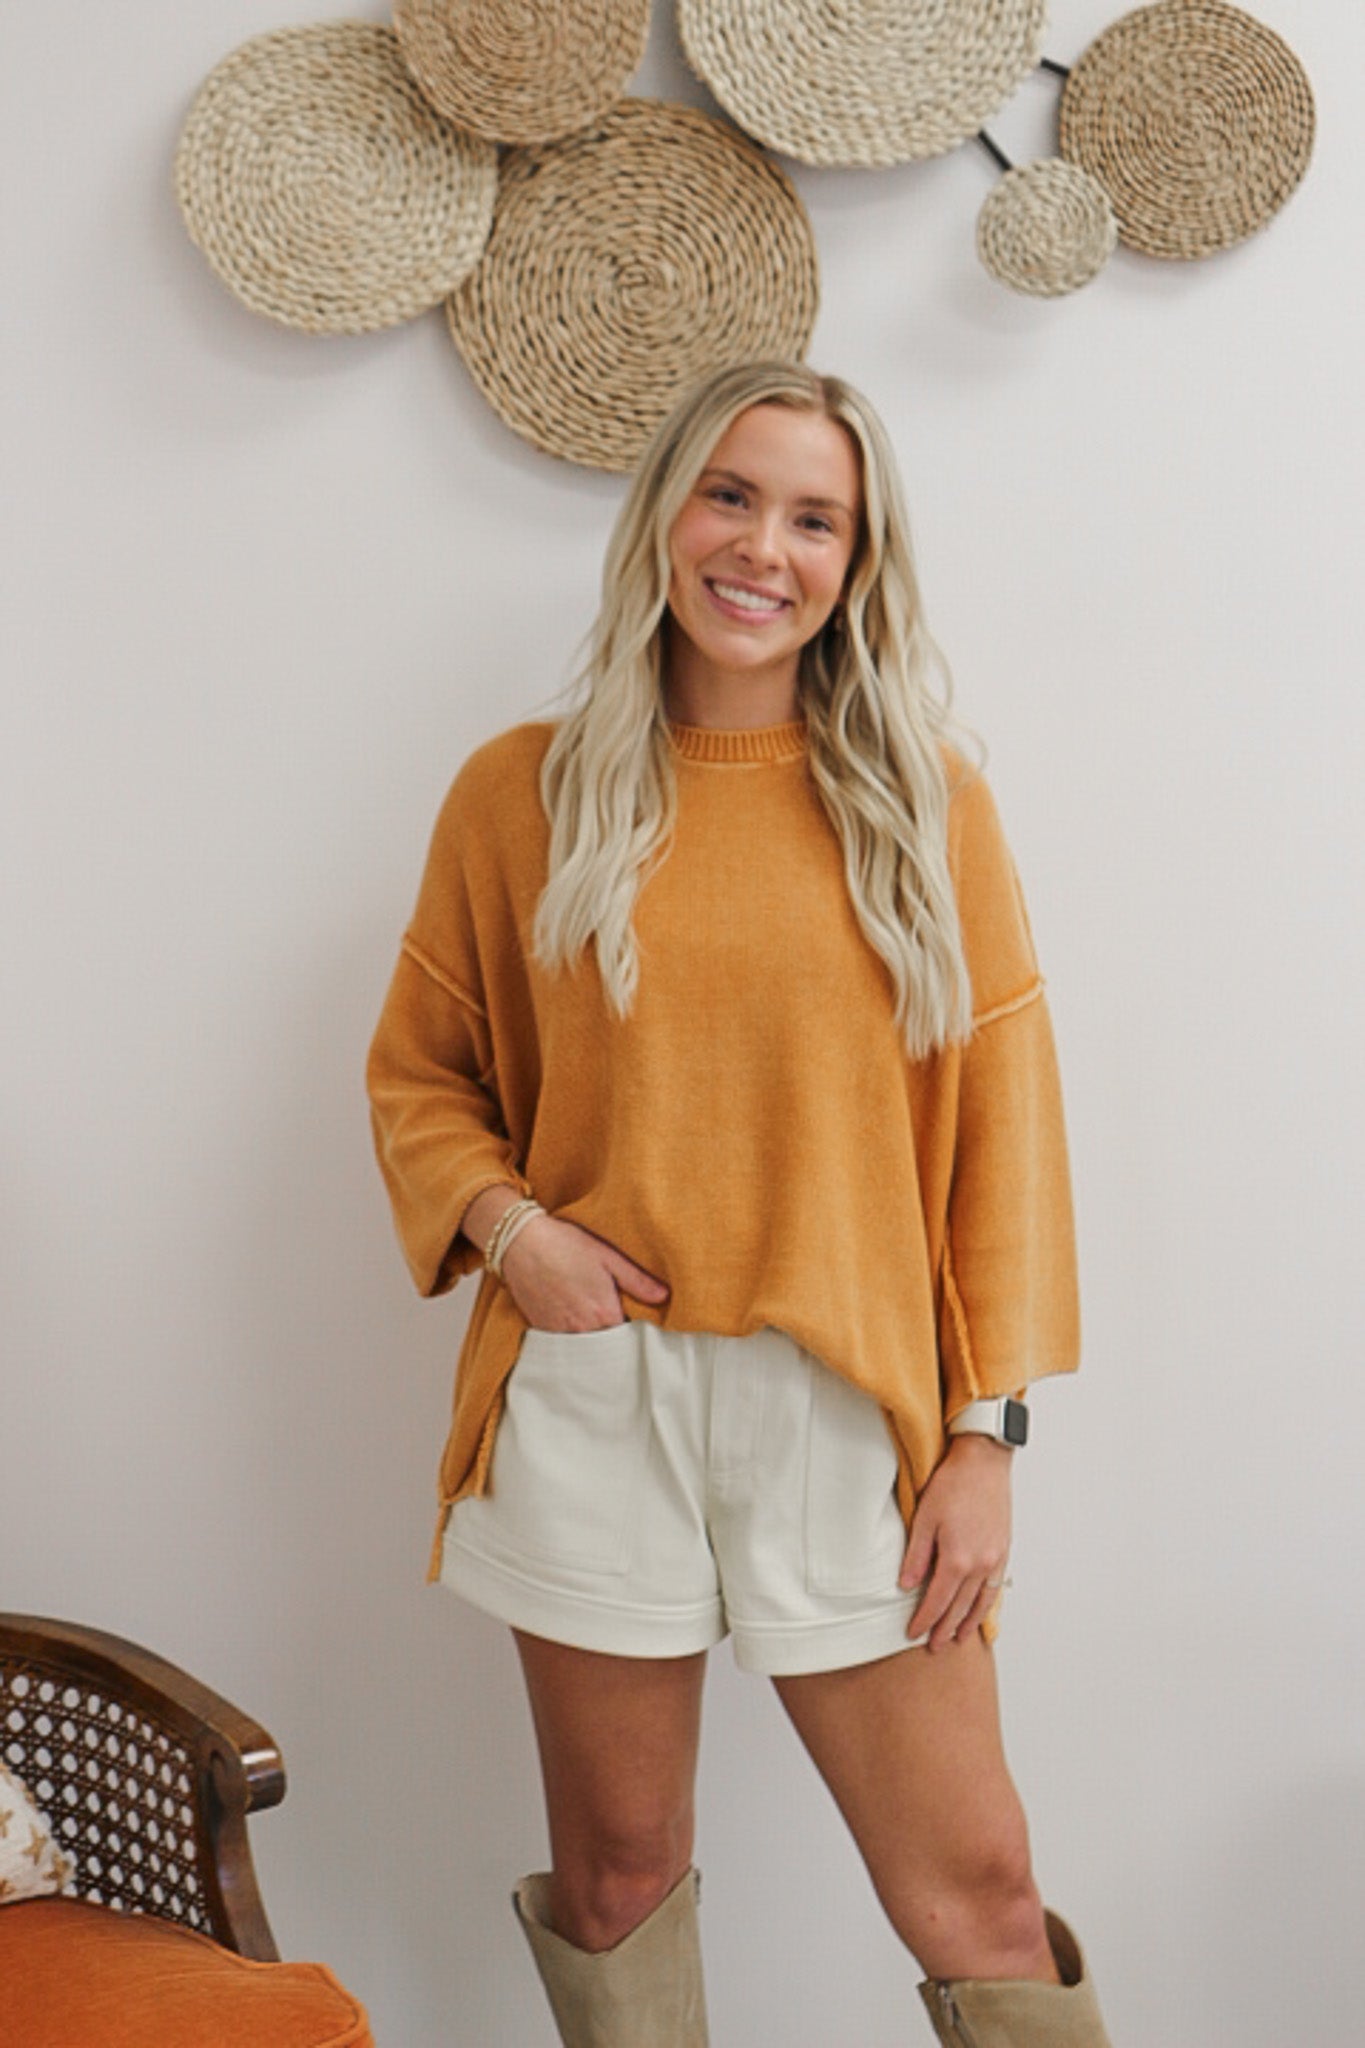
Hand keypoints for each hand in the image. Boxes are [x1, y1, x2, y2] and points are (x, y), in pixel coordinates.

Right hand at [500, 1214, 669, 1333]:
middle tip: (624, 1334)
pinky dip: (574, 1343)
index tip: (642, 1329)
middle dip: (618, 1346)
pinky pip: (565, 1347)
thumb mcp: (608, 1256)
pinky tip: (578, 1328)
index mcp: (605, 1314)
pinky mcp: (542, 1331)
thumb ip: (638, 1280)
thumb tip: (665, 1297)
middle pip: (609, 1350)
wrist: (520, 1243)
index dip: (637, 1335)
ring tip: (601, 1333)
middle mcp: (583, 1330)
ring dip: (596, 1346)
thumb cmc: (565, 1245)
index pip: (631, 1339)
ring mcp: (560, 1334)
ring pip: (587, 1351)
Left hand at [898, 1435, 1012, 1652]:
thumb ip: (916, 1556)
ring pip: (980, 1602)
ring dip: (967, 1623)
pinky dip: (985, 1605)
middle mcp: (980, 1565)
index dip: (924, 1620)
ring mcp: (995, 1560)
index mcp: (957, 1558)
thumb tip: (906, 1586)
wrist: (984, 1462)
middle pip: (959, 1607)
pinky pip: (994, 1588)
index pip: (937, 1601)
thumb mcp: (924, 1518)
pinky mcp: (1003, 1551)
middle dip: (945, 1629)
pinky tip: (979, 1611)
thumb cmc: (953, 1484)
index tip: (913, 1634)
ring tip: (957, 1639)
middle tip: (934, 1646)